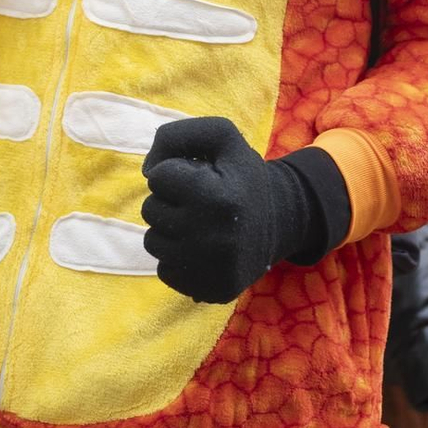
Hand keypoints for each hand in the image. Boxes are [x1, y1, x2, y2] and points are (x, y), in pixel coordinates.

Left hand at [142, 118, 345, 304]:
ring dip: (169, 229)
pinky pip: (164, 270)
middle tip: (198, 201)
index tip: (198, 177)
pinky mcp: (210, 291)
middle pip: (150, 210)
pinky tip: (202, 248)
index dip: (174, 172)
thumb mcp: (221, 138)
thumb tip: (146, 171)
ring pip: (152, 242)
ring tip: (199, 223)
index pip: (157, 177)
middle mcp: (212, 238)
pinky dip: (177, 257)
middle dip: (168, 200)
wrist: (281, 222)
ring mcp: (211, 270)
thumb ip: (175, 135)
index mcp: (217, 197)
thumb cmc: (242, 177)